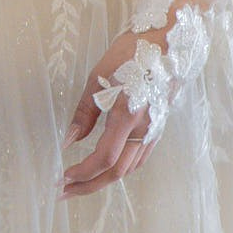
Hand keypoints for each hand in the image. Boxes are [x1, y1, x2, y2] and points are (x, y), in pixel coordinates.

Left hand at [60, 37, 158, 197]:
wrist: (169, 41)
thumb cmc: (132, 52)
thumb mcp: (99, 77)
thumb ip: (84, 112)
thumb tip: (70, 139)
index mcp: (128, 114)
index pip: (105, 157)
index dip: (83, 172)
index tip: (63, 177)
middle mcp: (144, 128)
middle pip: (117, 171)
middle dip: (88, 185)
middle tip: (64, 191)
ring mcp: (154, 130)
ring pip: (129, 168)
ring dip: (103, 180)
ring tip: (80, 183)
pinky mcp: (158, 127)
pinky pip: (139, 157)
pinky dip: (120, 168)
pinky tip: (106, 167)